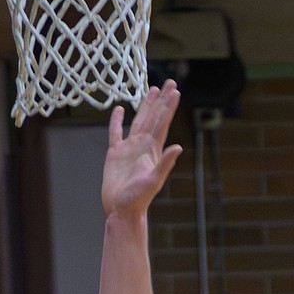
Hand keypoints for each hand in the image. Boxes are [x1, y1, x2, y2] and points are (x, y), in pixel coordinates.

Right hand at [101, 86, 182, 218]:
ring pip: (138, 120)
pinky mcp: (115, 153)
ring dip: (145, 106)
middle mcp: (142, 146)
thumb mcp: (153, 181)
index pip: (162, 123)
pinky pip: (115, 132)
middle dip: (161, 100)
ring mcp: (129, 148)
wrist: (122, 210)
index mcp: (152, 150)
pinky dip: (117, 121)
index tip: (175, 91)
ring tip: (152, 90)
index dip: (168, 107)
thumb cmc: (138, 199)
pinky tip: (119, 110)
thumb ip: (165, 163)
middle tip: (169, 83)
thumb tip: (178, 147)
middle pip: (154, 117)